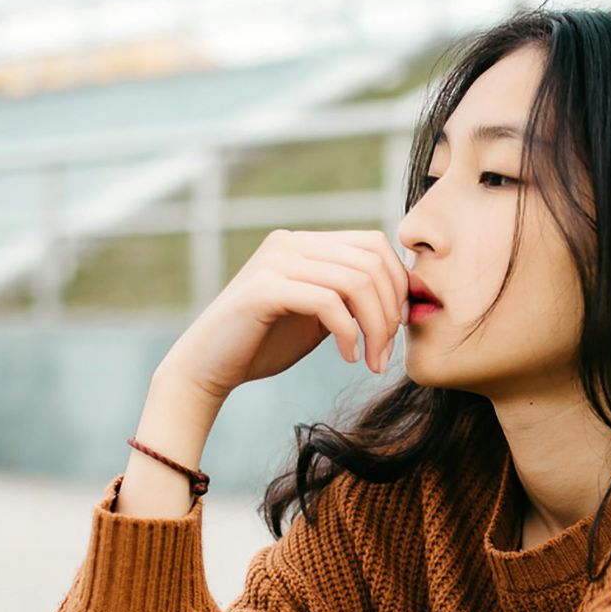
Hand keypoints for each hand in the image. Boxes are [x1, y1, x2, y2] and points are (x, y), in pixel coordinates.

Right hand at [159, 228, 410, 399]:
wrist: (209, 368)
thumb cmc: (264, 344)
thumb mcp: (319, 315)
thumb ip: (349, 296)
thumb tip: (402, 292)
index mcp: (304, 244)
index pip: (373, 245)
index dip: (398, 284)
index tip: (399, 327)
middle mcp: (290, 243)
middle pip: (371, 261)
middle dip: (390, 311)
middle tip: (387, 353)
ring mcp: (275, 262)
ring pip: (356, 281)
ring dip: (375, 328)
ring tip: (372, 361)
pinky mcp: (264, 289)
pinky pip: (328, 302)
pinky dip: (348, 333)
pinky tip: (348, 358)